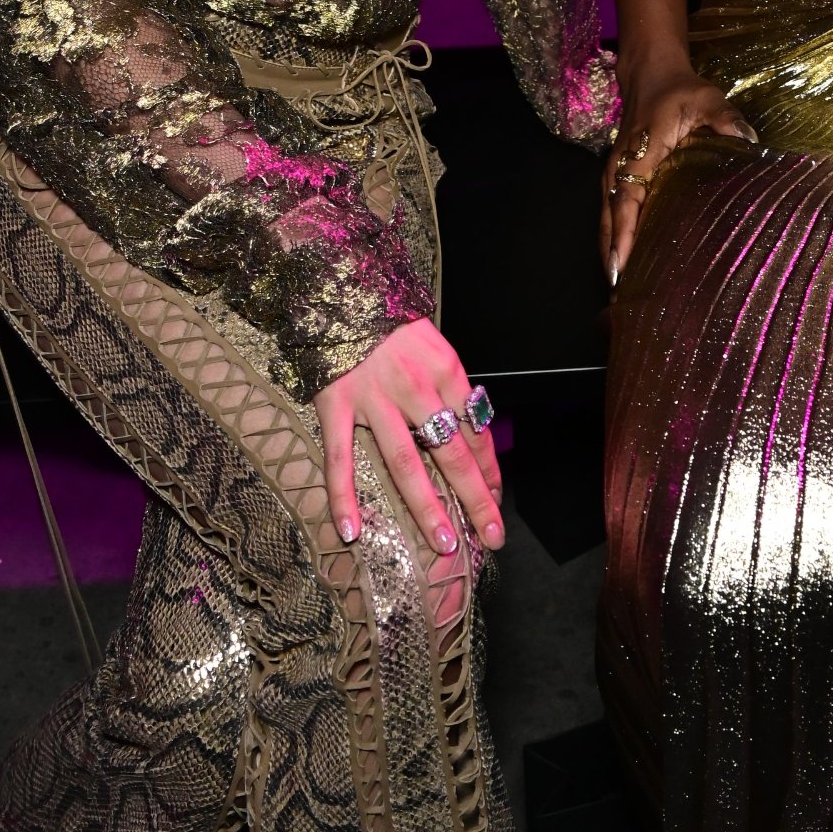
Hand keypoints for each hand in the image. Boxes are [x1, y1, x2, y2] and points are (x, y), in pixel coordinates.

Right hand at [314, 316, 501, 554]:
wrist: (344, 287)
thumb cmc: (394, 325)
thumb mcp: (435, 349)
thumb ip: (450, 391)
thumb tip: (472, 436)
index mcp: (446, 371)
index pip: (477, 430)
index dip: (489, 470)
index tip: (497, 501)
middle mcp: (416, 387)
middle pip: (452, 453)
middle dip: (475, 499)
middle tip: (493, 537)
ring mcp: (374, 398)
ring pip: (406, 462)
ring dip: (427, 507)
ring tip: (445, 544)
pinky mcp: (335, 403)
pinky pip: (339, 457)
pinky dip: (343, 496)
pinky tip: (351, 531)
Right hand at [604, 63, 755, 282]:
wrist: (651, 72)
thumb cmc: (680, 89)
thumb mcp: (707, 98)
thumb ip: (726, 118)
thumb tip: (748, 141)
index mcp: (639, 153)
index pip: (627, 199)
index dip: (624, 234)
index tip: (621, 267)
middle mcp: (620, 167)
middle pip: (610, 219)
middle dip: (612, 257)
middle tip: (620, 297)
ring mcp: (615, 172)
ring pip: (607, 219)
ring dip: (611, 253)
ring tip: (619, 291)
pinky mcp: (618, 176)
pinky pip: (612, 213)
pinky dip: (614, 239)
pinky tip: (623, 262)